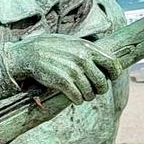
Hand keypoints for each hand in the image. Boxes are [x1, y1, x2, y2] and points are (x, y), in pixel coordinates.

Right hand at [7, 34, 121, 104]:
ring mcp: (73, 71)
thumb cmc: (53, 48)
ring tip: (82, 94)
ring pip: (90, 93)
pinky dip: (77, 100)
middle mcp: (82, 59)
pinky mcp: (63, 82)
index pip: (112, 63)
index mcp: (88, 48)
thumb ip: (89, 51)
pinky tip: (74, 97)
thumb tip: (107, 62)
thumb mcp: (73, 43)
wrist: (30, 53)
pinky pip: (78, 98)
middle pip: (102, 83)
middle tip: (94, 90)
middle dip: (100, 90)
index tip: (109, 78)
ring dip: (87, 97)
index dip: (114, 74)